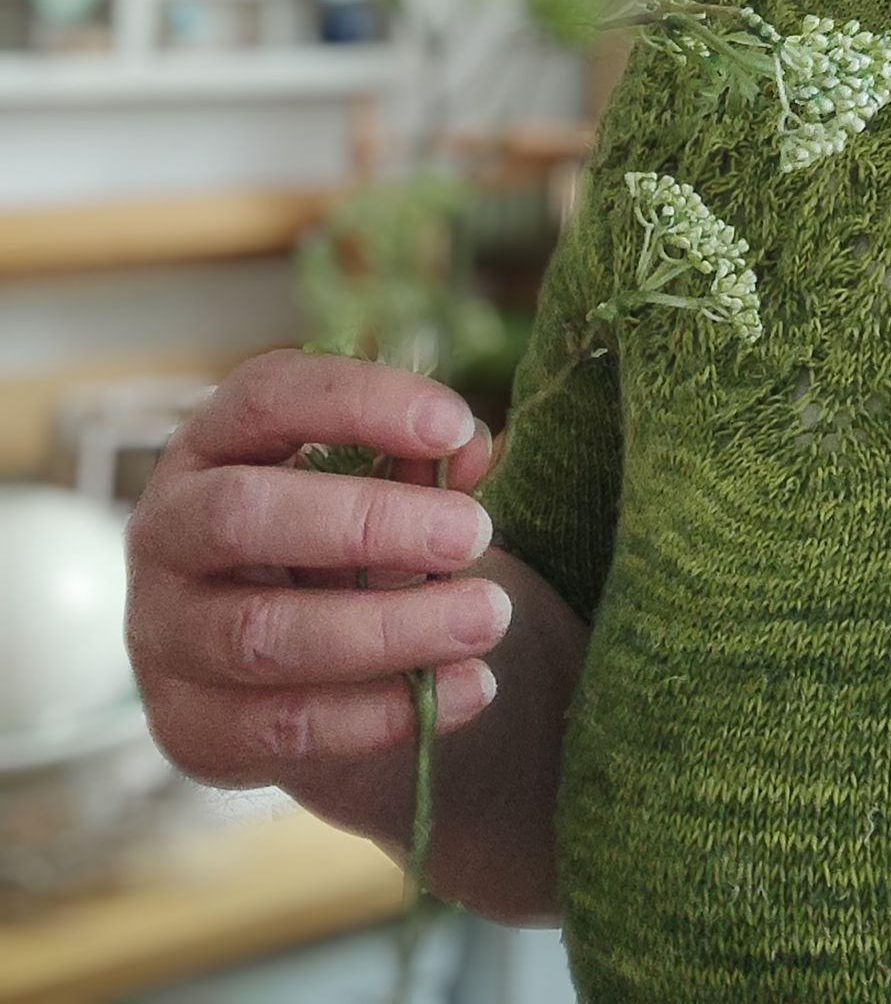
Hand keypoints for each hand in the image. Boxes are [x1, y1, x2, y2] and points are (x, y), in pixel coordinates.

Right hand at [127, 348, 508, 790]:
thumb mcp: (381, 490)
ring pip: (263, 635)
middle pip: (242, 515)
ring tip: (488, 617)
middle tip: (474, 532)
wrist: (292, 671)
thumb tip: (474, 451)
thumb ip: (422, 463)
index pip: (267, 398)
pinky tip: (469, 688)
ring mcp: (165, 635)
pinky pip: (283, 726)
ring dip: (390, 629)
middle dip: (368, 522)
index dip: (360, 402)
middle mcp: (168, 531)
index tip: (454, 425)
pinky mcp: (189, 729)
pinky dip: (385, 714)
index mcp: (213, 444)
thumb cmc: (341, 545)